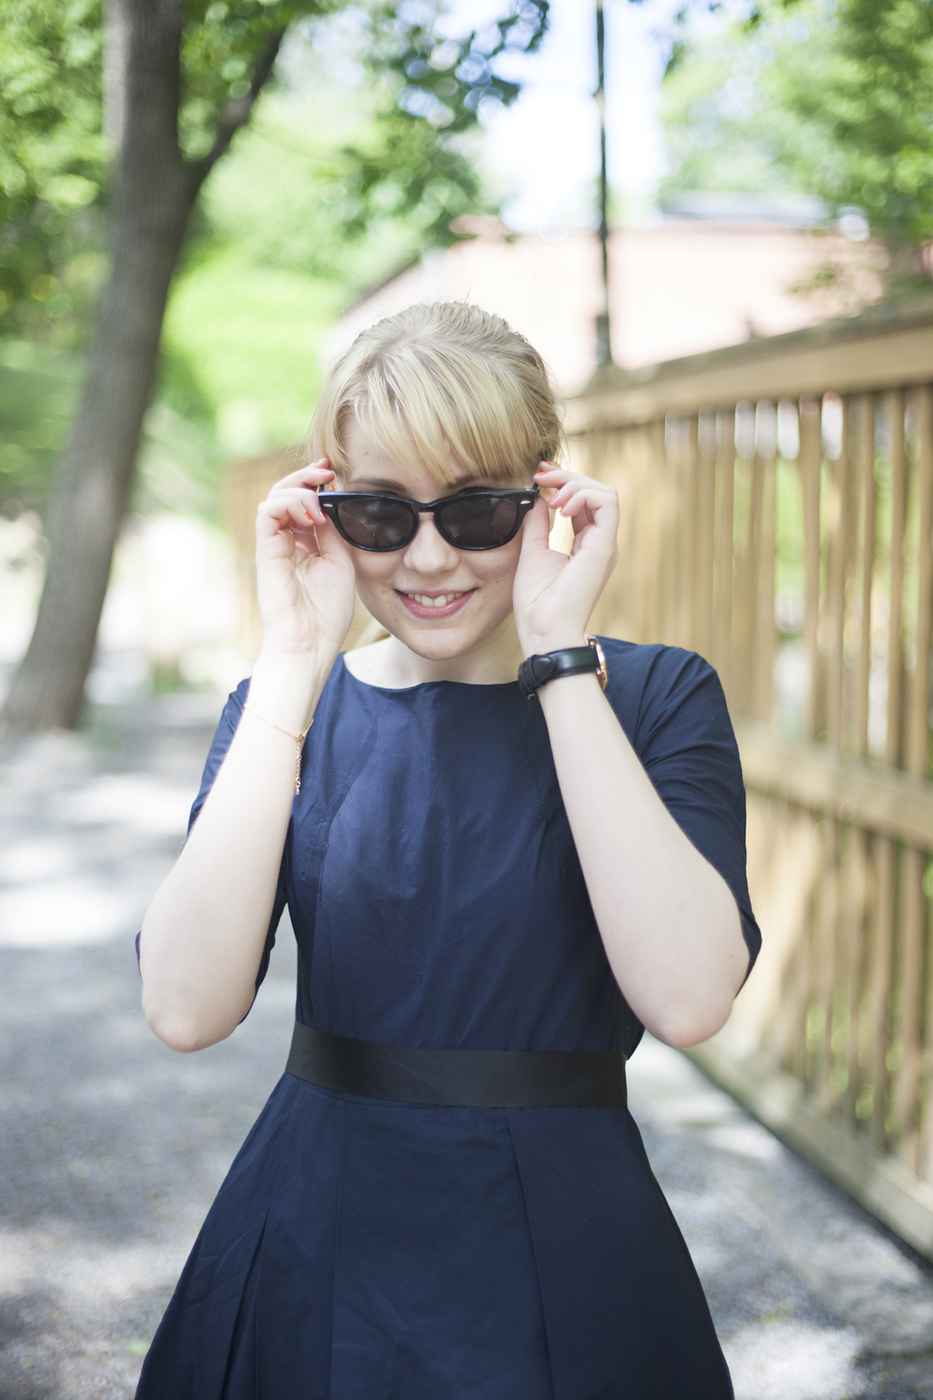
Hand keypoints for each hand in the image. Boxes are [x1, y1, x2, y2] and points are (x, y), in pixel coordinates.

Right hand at [254, 460, 356, 660]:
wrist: (309, 643)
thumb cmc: (326, 613)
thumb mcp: (340, 562)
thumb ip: (333, 531)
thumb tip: (329, 501)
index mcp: (303, 546)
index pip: (303, 503)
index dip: (316, 484)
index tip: (334, 473)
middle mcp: (285, 542)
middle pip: (285, 494)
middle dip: (306, 476)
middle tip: (326, 469)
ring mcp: (272, 546)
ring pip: (274, 497)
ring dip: (300, 490)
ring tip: (320, 505)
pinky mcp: (264, 551)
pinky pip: (267, 511)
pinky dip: (290, 504)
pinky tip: (313, 517)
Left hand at [512, 464, 618, 655]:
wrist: (544, 629)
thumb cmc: (537, 602)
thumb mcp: (533, 552)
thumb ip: (537, 525)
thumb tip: (539, 500)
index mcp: (586, 545)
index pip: (584, 501)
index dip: (564, 482)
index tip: (539, 475)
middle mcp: (600, 542)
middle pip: (596, 491)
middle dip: (568, 476)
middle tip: (541, 474)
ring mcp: (605, 544)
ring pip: (604, 492)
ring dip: (575, 483)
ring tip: (552, 496)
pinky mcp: (604, 546)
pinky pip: (607, 503)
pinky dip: (583, 494)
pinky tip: (561, 505)